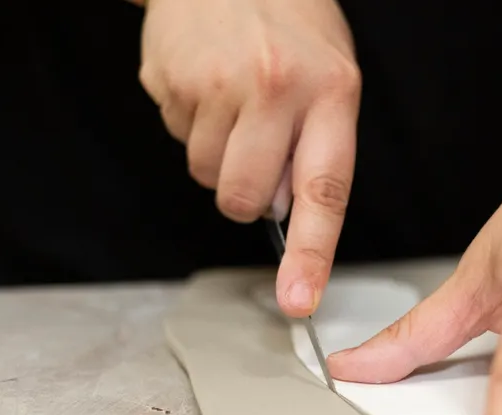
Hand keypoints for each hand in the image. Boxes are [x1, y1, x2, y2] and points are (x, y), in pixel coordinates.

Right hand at [139, 0, 360, 316]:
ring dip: (215, 155)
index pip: (322, 191)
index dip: (310, 254)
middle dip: (244, 194)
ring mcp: (217, 84)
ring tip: (230, 100)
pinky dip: (189, 123)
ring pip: (205, 176)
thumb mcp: (331, 76)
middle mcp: (275, 89)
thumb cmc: (289, 23)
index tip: (299, 300)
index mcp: (330, 92)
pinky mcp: (170, 80)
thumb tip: (281, 212)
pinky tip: (205, 85)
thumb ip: (316, 148)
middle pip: (244, 200)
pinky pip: (175, 139)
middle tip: (253, 148)